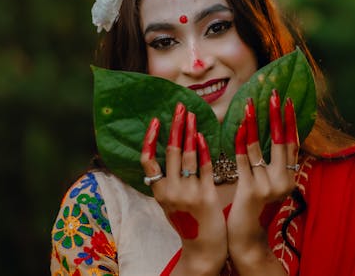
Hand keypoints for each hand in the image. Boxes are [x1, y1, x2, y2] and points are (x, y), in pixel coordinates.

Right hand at [140, 102, 226, 274]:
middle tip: (180, 107)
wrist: (204, 248)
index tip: (156, 120)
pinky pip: (205, 167)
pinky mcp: (207, 196)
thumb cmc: (189, 221)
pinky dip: (203, 150)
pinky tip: (204, 135)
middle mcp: (171, 192)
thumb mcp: (170, 201)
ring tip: (192, 115)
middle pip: (170, 152)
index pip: (147, 161)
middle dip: (175, 126)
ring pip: (187, 156)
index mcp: (159, 192)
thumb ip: (167, 179)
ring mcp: (189, 194)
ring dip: (190, 132)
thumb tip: (166, 150)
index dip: (150, 139)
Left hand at [226, 90, 299, 271]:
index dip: (291, 122)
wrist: (247, 238)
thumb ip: (273, 166)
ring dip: (254, 123)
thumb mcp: (270, 186)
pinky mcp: (250, 190)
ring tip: (248, 103)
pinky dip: (241, 142)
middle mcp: (283, 181)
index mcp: (290, 178)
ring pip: (259, 148)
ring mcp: (267, 186)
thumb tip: (274, 137)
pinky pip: (244, 160)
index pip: (292, 144)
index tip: (288, 102)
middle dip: (276, 116)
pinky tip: (238, 126)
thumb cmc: (255, 209)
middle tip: (274, 94)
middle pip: (281, 142)